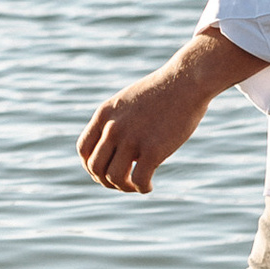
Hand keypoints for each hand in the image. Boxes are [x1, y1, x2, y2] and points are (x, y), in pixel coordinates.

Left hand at [78, 29, 260, 195]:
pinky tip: (149, 186)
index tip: (103, 172)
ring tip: (135, 186)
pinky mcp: (153, 149)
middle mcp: (113, 128)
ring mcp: (132, 139)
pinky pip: (139, 180)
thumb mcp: (129, 102)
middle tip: (122, 183)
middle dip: (105, 181)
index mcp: (104, 114)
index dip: (90, 166)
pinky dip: (142, 189)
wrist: (186, 80)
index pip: (83, 148)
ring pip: (114, 177)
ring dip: (123, 187)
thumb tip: (118, 150)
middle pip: (95, 167)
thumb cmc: (162, 91)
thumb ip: (118, 121)